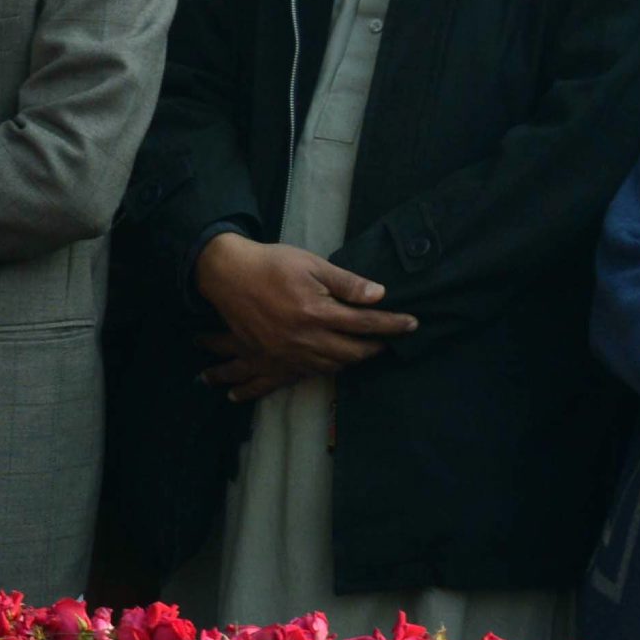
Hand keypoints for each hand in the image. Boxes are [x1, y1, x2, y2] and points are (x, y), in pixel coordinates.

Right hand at [192, 235, 415, 397]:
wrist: (227, 276)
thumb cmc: (272, 264)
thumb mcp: (312, 264)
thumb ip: (346, 282)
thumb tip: (379, 295)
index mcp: (317, 312)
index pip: (365, 324)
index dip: (392, 325)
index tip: (411, 324)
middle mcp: (303, 339)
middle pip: (351, 352)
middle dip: (374, 348)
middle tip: (387, 342)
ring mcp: (285, 354)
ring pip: (329, 367)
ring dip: (350, 361)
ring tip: (361, 351)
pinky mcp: (269, 359)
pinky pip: (301, 375)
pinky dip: (319, 372)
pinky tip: (328, 366)